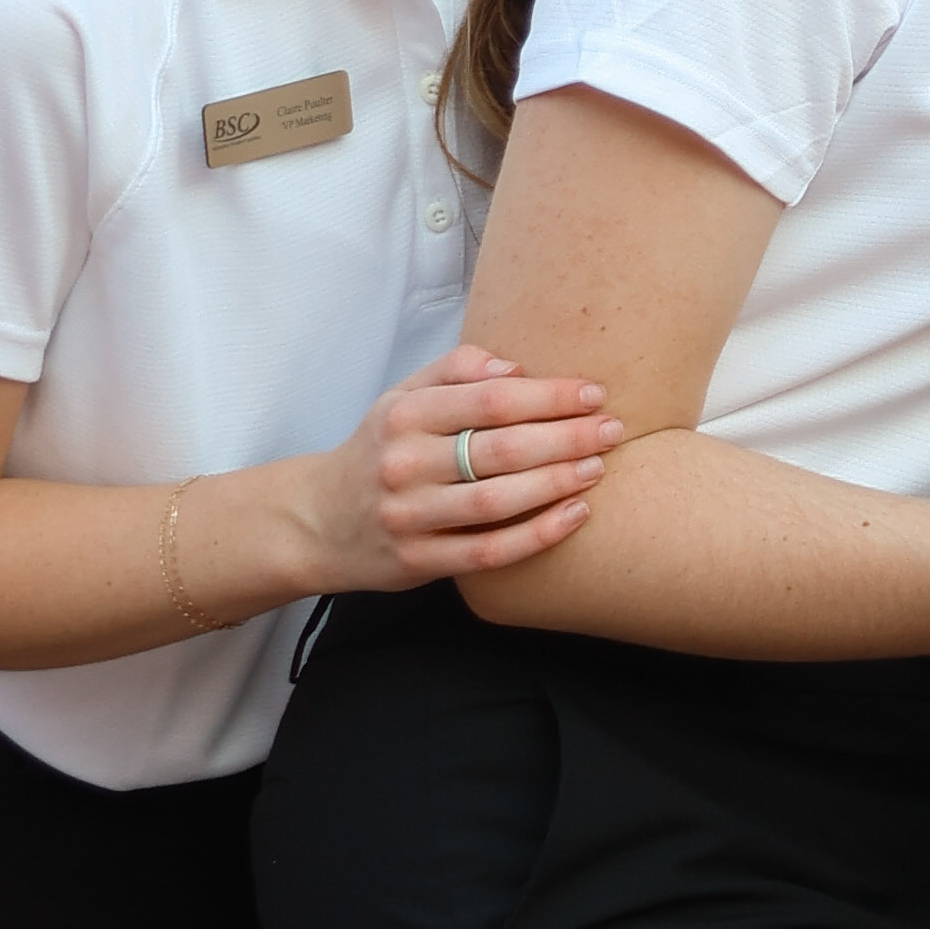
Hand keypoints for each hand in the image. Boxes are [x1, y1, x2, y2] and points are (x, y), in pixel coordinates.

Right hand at [280, 347, 621, 592]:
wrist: (316, 521)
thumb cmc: (380, 449)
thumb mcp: (402, 396)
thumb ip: (456, 368)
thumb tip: (515, 367)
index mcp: (404, 415)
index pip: (489, 400)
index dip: (549, 395)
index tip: (593, 393)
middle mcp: (403, 465)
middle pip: (501, 449)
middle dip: (567, 437)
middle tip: (613, 430)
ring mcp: (409, 516)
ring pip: (498, 501)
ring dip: (558, 483)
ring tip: (599, 467)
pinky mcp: (417, 561)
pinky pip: (488, 551)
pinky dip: (537, 535)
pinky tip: (575, 515)